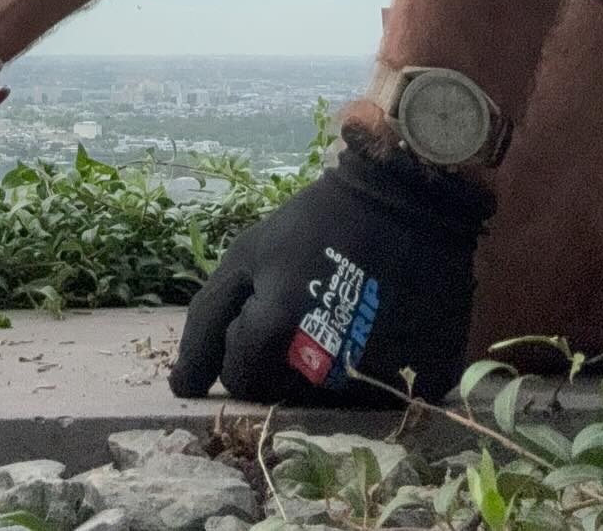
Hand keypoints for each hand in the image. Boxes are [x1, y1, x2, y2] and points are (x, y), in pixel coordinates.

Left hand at [169, 130, 493, 405]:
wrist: (406, 200)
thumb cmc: (315, 225)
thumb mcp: (248, 257)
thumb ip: (206, 323)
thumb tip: (180, 389)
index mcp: (277, 331)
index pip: (239, 378)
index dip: (246, 340)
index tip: (269, 304)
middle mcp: (327, 368)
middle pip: (282, 396)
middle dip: (280, 359)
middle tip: (305, 309)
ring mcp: (379, 381)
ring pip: (328, 402)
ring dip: (323, 369)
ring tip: (341, 314)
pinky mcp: (421, 382)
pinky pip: (379, 397)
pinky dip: (371, 369)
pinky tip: (378, 325)